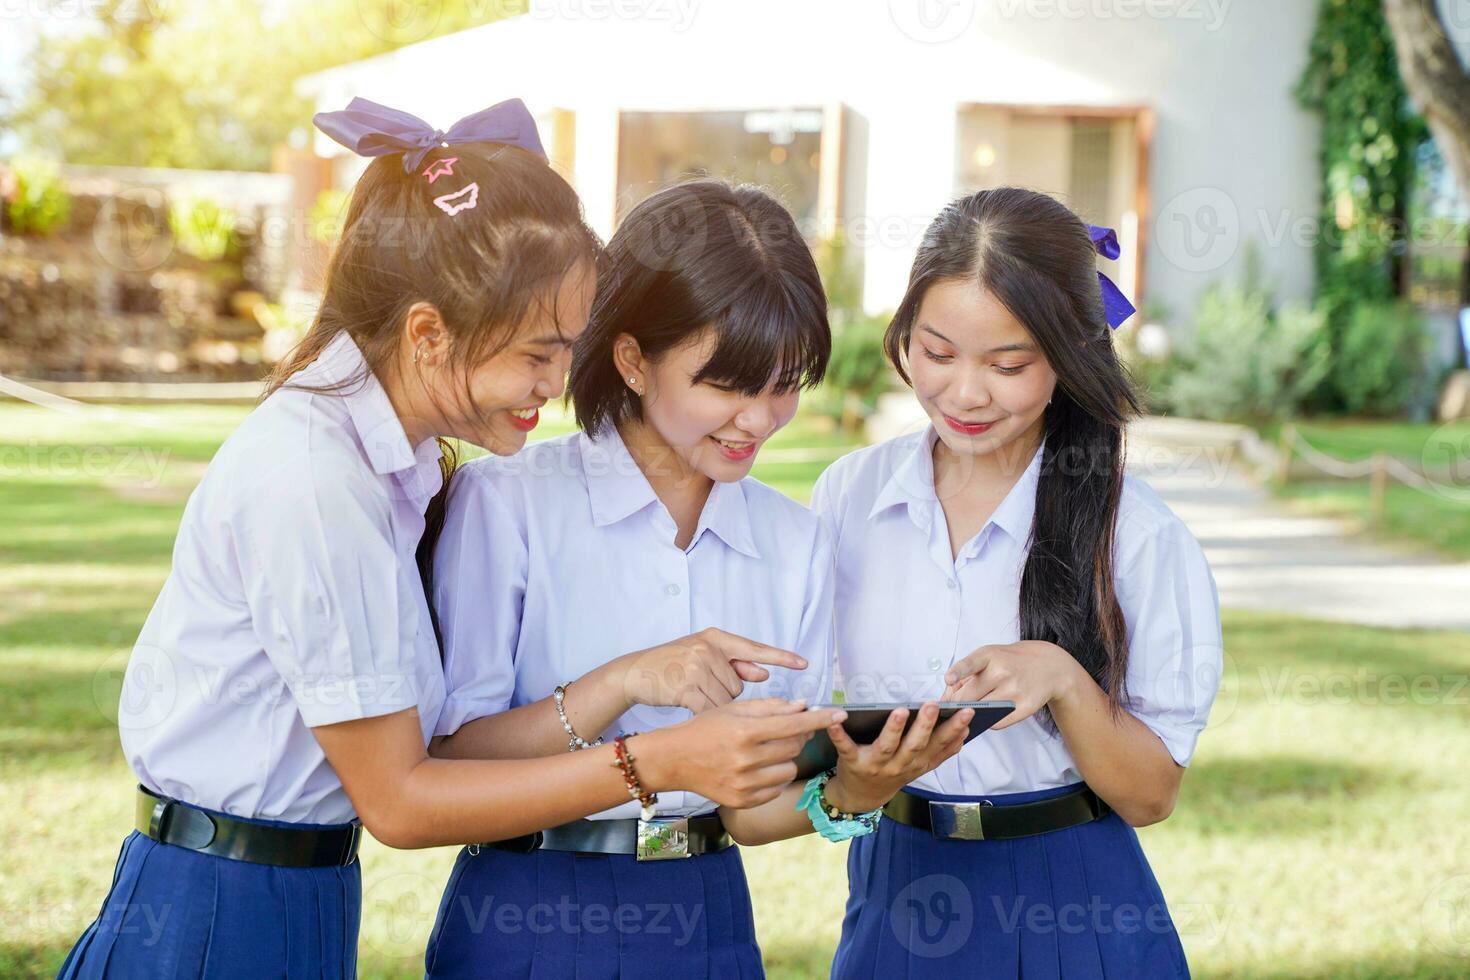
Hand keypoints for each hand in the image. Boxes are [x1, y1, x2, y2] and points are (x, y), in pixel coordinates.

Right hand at [613, 627, 809, 713]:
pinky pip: (710, 709)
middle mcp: (708, 648)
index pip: (754, 647)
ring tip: (695, 695)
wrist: (636, 672)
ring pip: (727, 700)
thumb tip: (763, 671)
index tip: (804, 663)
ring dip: (716, 706)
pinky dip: (705, 715)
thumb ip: (734, 662)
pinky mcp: (685, 686)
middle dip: (727, 693)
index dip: (780, 656)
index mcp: (716, 638)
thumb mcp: (702, 654)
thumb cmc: (673, 664)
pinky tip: (692, 710)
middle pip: (739, 684)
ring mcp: (696, 667)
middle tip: (705, 688)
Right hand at [635, 699, 846, 808]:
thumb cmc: (705, 729)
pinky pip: (776, 789)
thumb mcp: (734, 709)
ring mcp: (744, 784)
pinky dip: (773, 778)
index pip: (794, 724)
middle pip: (794, 747)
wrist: (674, 760)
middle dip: (796, 737)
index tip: (841, 714)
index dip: (820, 719)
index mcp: (745, 731)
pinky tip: (755, 769)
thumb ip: (770, 707)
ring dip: (784, 759)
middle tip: (784, 730)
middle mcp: (746, 760)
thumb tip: (802, 707)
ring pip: (788, 770)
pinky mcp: (743, 801)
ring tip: (764, 752)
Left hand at [821, 703, 973, 813]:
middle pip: (915, 745)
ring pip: (886, 747)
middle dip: (925, 726)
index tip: (967, 712)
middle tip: (933, 705)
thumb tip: (965, 731)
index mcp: (917, 764)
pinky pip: (845, 747)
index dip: (954, 730)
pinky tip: (836, 721)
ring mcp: (875, 765)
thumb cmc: (893, 772)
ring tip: (900, 711)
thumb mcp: (920, 765)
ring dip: (893, 730)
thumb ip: (941, 750)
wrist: (861, 797)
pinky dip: (839, 735)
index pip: (940, 745)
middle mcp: (899, 766)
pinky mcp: (851, 762)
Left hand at [941, 641, 1084, 729]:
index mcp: (989, 655)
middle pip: (969, 696)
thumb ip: (966, 674)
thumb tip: (946, 702)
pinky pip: (996, 723)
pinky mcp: (1025, 707)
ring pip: (981, 711)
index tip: (948, 679)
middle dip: (958, 703)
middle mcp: (1002, 671)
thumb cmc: (1010, 662)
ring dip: (973, 714)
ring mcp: (1015, 690)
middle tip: (954, 707)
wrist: (1049, 666)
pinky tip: (991, 712)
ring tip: (974, 709)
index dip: (958, 672)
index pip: (971, 664)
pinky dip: (989, 721)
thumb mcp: (989, 656)